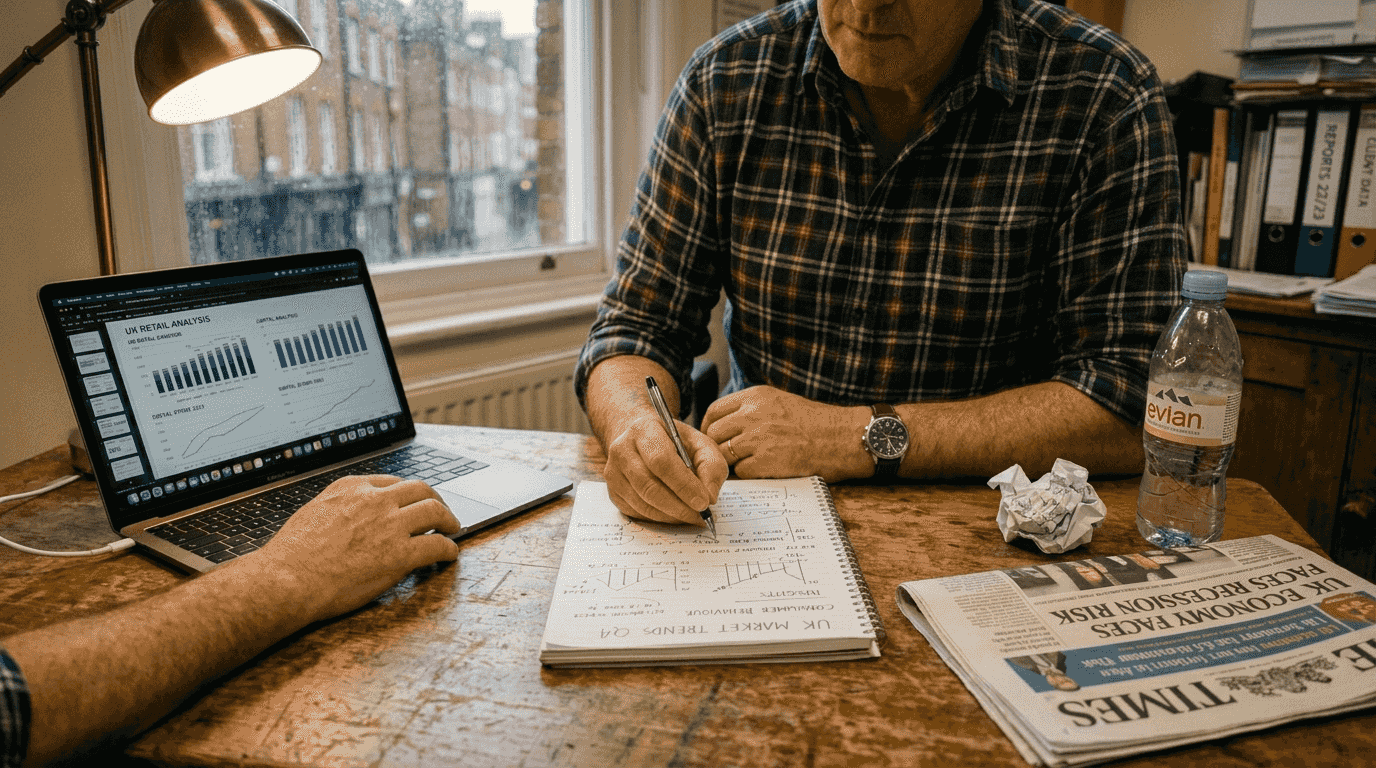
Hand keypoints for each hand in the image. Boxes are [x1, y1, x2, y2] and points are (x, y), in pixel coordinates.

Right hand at [247, 475, 460, 622]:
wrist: (287, 579)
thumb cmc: (291, 555)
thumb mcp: (312, 512)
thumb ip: (337, 507)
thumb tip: (347, 514)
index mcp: (351, 488)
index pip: (392, 482)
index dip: (407, 493)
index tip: (412, 501)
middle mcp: (374, 500)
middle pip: (420, 489)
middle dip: (435, 498)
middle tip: (441, 511)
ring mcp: (390, 526)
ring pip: (435, 511)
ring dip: (449, 519)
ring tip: (453, 528)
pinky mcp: (400, 554)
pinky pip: (436, 545)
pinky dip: (448, 548)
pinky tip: (449, 554)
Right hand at [603, 412, 728, 524]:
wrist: (643, 440)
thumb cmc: (675, 442)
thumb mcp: (700, 444)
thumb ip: (712, 466)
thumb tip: (709, 497)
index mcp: (644, 430)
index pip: (661, 461)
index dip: (683, 485)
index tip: (703, 502)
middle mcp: (622, 450)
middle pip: (648, 486)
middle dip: (678, 506)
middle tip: (700, 515)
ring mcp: (612, 472)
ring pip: (642, 503)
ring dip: (670, 515)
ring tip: (691, 516)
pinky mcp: (613, 492)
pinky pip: (636, 512)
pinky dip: (659, 519)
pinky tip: (675, 514)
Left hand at [701, 386, 872, 480]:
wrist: (842, 438)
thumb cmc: (814, 423)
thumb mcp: (779, 402)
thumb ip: (751, 409)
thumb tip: (724, 424)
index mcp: (755, 397)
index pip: (714, 410)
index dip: (708, 426)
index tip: (711, 437)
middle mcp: (753, 414)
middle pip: (713, 433)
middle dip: (715, 447)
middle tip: (722, 456)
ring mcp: (757, 439)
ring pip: (723, 453)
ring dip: (729, 462)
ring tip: (743, 464)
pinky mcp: (765, 462)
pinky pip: (740, 471)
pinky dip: (746, 474)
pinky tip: (761, 471)